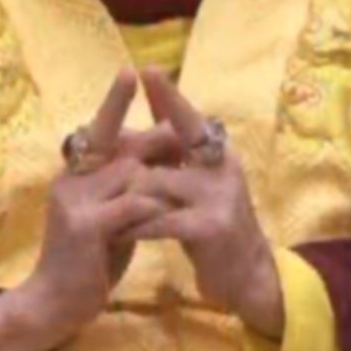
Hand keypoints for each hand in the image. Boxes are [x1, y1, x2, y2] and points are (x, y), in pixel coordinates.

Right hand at [0, 71, 172, 350]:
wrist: (53, 305)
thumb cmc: (87, 263)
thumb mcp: (109, 219)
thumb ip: (124, 190)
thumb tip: (153, 161)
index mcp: (74, 175)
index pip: (98, 130)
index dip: (113, 103)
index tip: (130, 72)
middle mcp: (70, 180)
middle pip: (123, 148)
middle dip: (158, 143)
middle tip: (186, 137)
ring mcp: (75, 201)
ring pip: (132, 174)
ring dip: (164, 181)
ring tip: (187, 192)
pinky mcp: (85, 226)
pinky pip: (132, 205)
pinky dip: (155, 207)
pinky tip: (170, 215)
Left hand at [128, 67, 284, 338]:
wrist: (246, 279)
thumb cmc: (213, 231)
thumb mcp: (198, 190)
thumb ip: (179, 160)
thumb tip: (153, 121)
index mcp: (218, 156)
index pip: (189, 120)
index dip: (169, 96)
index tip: (147, 70)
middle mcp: (222, 168)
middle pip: (173, 142)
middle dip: (138, 141)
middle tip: (107, 143)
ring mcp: (219, 196)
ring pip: (157, 183)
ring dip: (128, 195)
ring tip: (105, 205)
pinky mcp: (210, 227)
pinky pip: (160, 219)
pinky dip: (136, 227)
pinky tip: (119, 234)